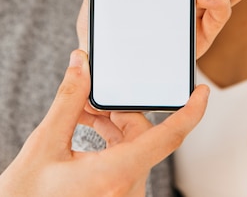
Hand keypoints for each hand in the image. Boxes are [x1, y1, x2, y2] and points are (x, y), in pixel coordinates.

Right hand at [0, 49, 208, 196]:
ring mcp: (122, 195)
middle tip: (87, 99)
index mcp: (116, 173)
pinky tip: (81, 134)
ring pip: (133, 148)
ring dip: (110, 127)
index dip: (190, 112)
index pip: (168, 137)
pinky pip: (124, 162)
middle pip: (142, 135)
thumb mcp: (44, 144)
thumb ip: (68, 100)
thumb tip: (81, 64)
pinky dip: (107, 144)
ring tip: (77, 116)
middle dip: (118, 111)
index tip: (202, 92)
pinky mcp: (114, 196)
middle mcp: (127, 188)